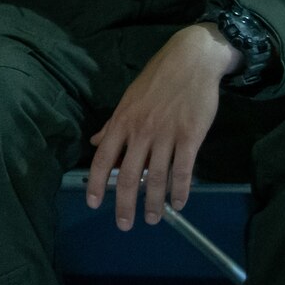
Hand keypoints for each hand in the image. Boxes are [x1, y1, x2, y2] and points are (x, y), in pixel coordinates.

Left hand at [86, 22, 241, 229]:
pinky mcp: (190, 137)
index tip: (94, 203)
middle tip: (124, 224)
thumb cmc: (157, 80)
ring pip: (157, 177)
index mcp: (122, 122)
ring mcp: (166, 135)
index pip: (103, 158)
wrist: (191, 60)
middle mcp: (141, 131)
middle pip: (129, 176)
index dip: (97, 183)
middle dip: (124, 204)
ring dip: (153, 203)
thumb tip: (95, 141)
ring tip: (152, 219)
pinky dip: (181, 190)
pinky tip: (179, 203)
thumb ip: (113, 124)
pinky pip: (183, 170)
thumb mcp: (128, 99)